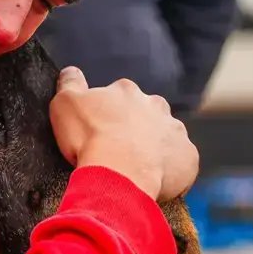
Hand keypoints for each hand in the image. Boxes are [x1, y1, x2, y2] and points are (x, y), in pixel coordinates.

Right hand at [50, 67, 198, 200]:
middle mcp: (156, 106)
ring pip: (166, 138)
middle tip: (118, 150)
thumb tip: (71, 71)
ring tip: (136, 169)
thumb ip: (70, 83)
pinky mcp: (188, 157)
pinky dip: (170, 171)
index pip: (119, 97)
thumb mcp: (64, 103)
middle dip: (136, 129)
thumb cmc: (90, 138)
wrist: (119, 174)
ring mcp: (175, 131)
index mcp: (127, 91)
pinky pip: (181, 163)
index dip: (109, 115)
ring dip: (154, 149)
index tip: (100, 131)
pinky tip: (153, 181)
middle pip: (147, 115)